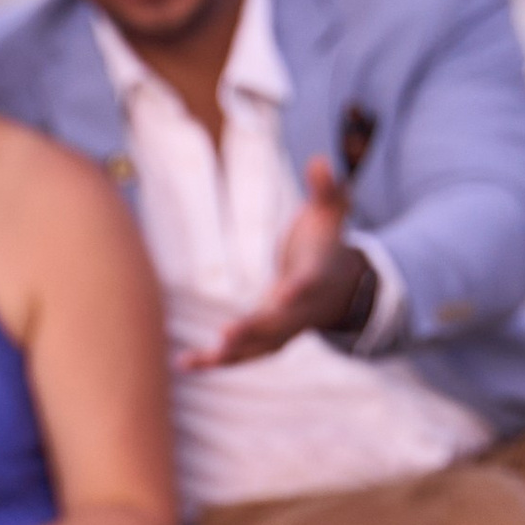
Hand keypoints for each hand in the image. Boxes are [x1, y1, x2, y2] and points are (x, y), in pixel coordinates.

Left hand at [183, 157, 366, 370]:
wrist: (341, 286)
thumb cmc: (325, 242)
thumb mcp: (331, 212)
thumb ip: (327, 189)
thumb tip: (321, 160)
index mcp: (315, 277)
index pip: (308, 284)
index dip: (298, 289)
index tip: (285, 292)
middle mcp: (300, 310)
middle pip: (278, 323)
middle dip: (253, 330)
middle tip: (227, 336)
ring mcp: (286, 330)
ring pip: (258, 348)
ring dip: (228, 356)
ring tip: (196, 361)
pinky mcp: (268, 342)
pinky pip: (242, 356)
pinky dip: (216, 362)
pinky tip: (183, 364)